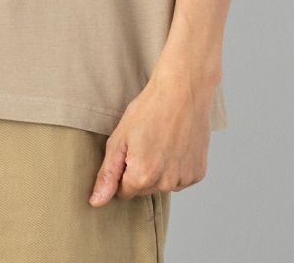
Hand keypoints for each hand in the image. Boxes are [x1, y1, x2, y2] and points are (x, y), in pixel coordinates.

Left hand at [87, 68, 216, 206]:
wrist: (183, 90)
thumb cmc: (149, 109)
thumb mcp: (120, 138)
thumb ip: (107, 174)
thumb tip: (96, 202)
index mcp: (142, 177)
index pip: (123, 191)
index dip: (123, 169)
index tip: (130, 148)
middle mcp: (165, 184)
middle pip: (143, 189)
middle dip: (141, 170)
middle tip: (146, 140)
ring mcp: (184, 180)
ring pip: (162, 184)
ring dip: (160, 170)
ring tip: (162, 140)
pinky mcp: (198, 174)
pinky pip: (180, 178)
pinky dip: (176, 166)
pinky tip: (176, 144)